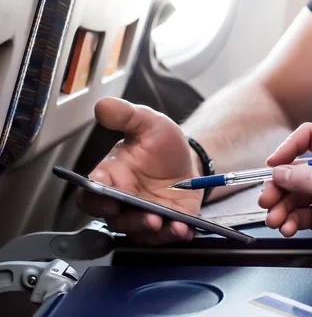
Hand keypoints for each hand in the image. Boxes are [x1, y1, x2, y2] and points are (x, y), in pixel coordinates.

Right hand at [77, 98, 202, 244]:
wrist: (189, 159)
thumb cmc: (161, 145)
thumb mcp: (149, 124)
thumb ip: (127, 115)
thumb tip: (103, 105)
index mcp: (111, 177)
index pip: (91, 195)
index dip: (96, 201)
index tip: (109, 200)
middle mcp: (123, 201)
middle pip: (116, 220)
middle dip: (132, 221)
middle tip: (149, 216)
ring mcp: (144, 216)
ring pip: (139, 232)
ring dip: (152, 231)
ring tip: (166, 223)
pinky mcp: (166, 224)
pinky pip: (165, 237)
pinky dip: (174, 235)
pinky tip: (184, 229)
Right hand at [258, 123, 311, 275]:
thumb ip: (311, 180)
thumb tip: (281, 171)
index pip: (310, 138)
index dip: (289, 148)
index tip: (274, 164)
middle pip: (294, 170)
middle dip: (278, 187)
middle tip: (268, 201)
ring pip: (292, 195)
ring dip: (280, 207)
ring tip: (276, 220)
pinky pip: (297, 215)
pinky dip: (288, 221)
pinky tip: (287, 229)